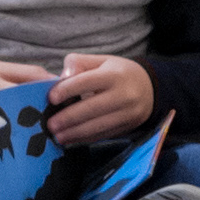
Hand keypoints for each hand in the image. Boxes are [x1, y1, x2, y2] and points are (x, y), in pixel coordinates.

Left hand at [35, 52, 158, 141]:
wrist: (149, 88)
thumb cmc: (117, 72)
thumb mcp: (100, 60)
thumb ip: (78, 63)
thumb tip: (62, 77)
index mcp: (114, 75)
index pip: (87, 82)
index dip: (67, 90)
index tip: (51, 98)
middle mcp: (124, 95)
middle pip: (92, 108)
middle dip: (69, 118)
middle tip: (50, 124)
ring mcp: (128, 113)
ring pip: (99, 125)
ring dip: (76, 133)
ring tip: (58, 136)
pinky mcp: (129, 126)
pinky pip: (105, 134)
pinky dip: (86, 138)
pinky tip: (72, 139)